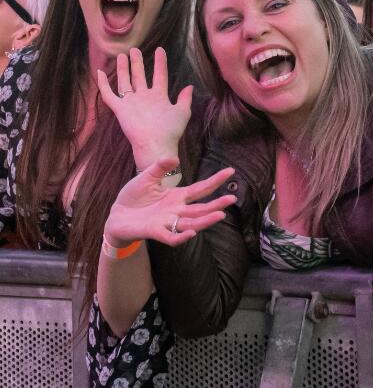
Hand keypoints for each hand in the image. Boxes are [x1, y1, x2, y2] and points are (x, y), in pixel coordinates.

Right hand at [97, 47, 192, 168]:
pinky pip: (108, 94)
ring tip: (122, 55)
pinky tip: (100, 72)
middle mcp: (144, 97)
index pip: (160, 75)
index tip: (160, 50)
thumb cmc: (170, 130)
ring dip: (123, 68)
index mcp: (159, 96)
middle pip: (139, 75)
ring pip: (125, 81)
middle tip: (134, 49)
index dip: (160, 62)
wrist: (156, 144)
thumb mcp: (182, 112)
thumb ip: (184, 99)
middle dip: (137, 63)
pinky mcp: (120, 109)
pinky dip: (103, 84)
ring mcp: (131, 102)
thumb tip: (190, 86)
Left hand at [104, 157, 235, 247]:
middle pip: (201, 208)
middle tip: (232, 198)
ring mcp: (167, 222)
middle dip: (217, 204)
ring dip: (206, 220)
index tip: (230, 171)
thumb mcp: (147, 177)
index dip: (215, 180)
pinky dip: (182, 236)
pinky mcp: (155, 231)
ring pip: (191, 223)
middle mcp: (176, 210)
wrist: (115, 215)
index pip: (200, 189)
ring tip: (220, 215)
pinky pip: (172, 237)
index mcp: (177, 196)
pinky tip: (192, 232)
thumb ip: (160, 167)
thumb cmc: (133, 197)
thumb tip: (175, 159)